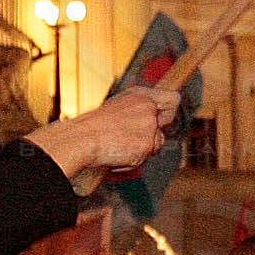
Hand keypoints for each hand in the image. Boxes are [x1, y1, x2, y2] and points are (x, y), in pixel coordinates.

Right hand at [29, 87, 179, 182]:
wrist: (81, 139)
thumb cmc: (93, 128)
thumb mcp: (116, 111)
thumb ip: (137, 114)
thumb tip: (153, 126)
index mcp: (138, 95)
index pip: (172, 98)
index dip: (169, 111)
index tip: (162, 119)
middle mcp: (147, 105)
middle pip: (169, 119)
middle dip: (157, 130)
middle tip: (136, 137)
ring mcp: (148, 123)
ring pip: (158, 142)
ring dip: (144, 149)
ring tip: (121, 147)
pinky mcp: (148, 141)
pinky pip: (147, 156)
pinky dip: (135, 159)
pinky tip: (120, 154)